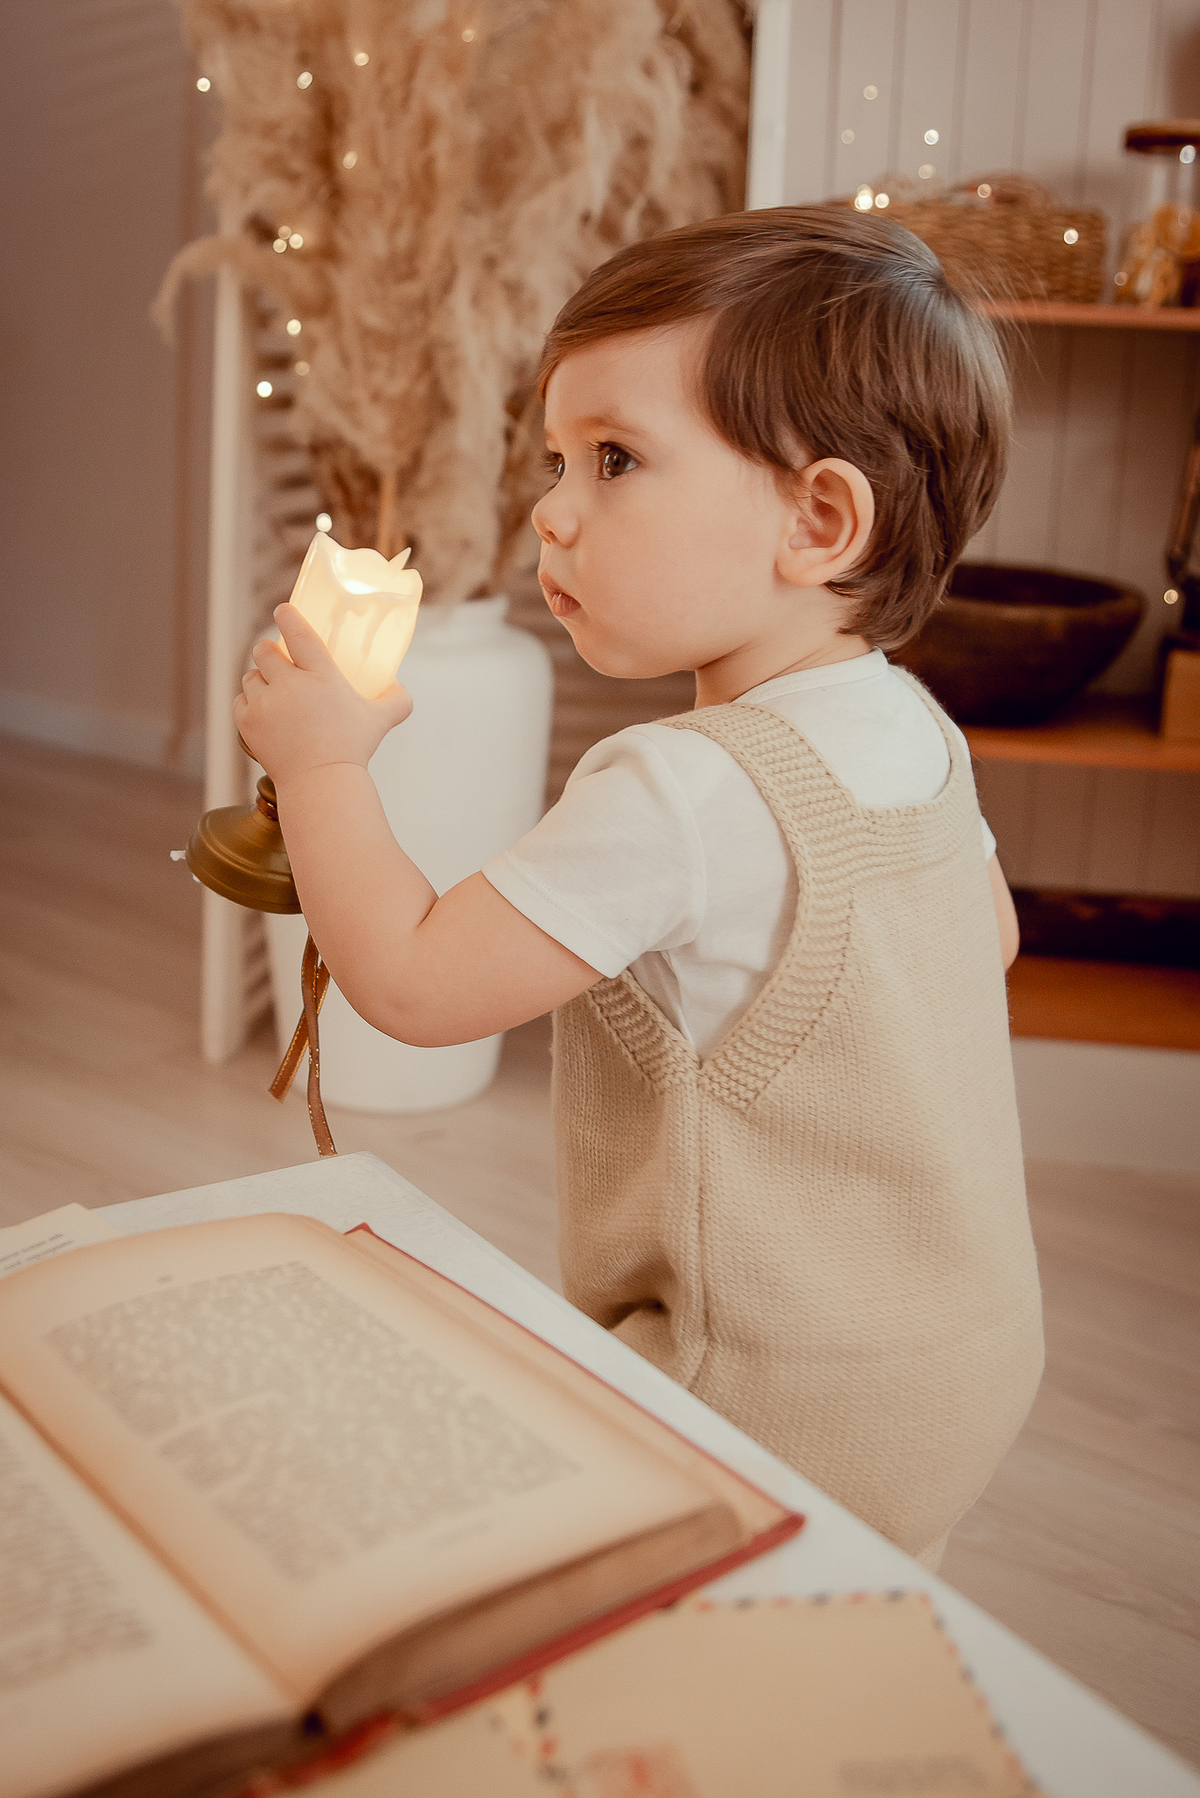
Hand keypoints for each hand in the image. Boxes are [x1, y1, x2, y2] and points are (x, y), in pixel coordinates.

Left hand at [234, 603, 412, 781]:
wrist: (321, 782)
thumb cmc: (352, 749)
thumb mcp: (381, 721)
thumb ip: (396, 700)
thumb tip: (398, 685)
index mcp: (321, 676)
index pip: (298, 634)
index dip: (287, 616)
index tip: (282, 610)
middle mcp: (289, 684)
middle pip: (264, 650)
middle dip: (269, 652)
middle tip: (277, 659)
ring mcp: (265, 703)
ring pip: (251, 675)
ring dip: (260, 679)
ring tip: (272, 691)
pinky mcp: (248, 722)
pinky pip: (240, 700)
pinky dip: (249, 703)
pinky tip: (262, 710)